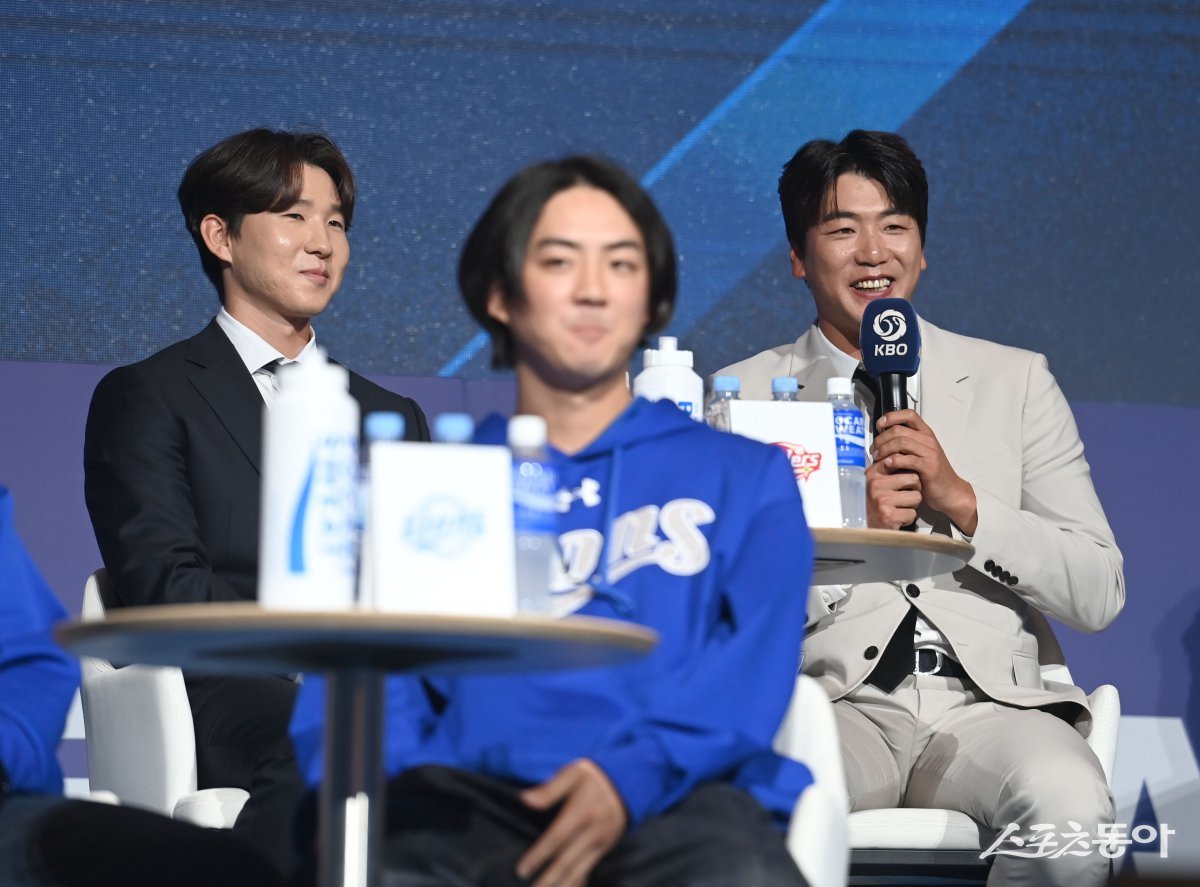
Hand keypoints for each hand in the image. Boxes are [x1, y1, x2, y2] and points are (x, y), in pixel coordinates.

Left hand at [516, 759, 627, 886]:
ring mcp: (601, 842)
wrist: (629, 782)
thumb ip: (550, 789)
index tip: (522, 870)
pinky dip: (579, 882)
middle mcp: (592, 831)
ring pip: (580, 870)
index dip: (539, 855)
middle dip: (549, 879)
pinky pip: (590, 869)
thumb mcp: (573, 773)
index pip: (557, 838)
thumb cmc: (593, 778)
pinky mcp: (605, 848)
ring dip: (564, 885)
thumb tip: (525, 799)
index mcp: (581, 811)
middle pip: (568, 860)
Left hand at [869, 409, 977, 533]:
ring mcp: (930, 452)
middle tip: (874, 450)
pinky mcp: (929, 467)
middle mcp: (928, 440)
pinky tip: (887, 465)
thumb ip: (903, 443)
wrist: (949, 490)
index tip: (880, 425)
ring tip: (877, 458)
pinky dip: (894, 461)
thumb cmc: (930, 472)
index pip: (909, 414)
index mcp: (925, 433)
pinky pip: (908, 459)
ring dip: (885, 449)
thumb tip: (881, 437)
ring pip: (901, 442)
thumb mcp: (917, 452)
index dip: (891, 417)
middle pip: (898, 429)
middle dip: (881, 439)